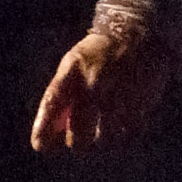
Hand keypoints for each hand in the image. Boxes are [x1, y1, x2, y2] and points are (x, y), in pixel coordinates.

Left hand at [29, 30, 172, 152]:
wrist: (138, 35)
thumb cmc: (98, 53)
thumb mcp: (73, 65)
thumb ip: (63, 95)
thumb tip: (53, 130)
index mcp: (73, 70)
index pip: (53, 102)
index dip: (44, 126)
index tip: (39, 147)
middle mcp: (95, 84)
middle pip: (79, 132)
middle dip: (76, 141)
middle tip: (78, 139)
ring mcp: (119, 96)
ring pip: (104, 139)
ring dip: (101, 140)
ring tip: (101, 129)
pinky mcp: (141, 105)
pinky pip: (128, 135)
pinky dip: (122, 137)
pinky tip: (120, 126)